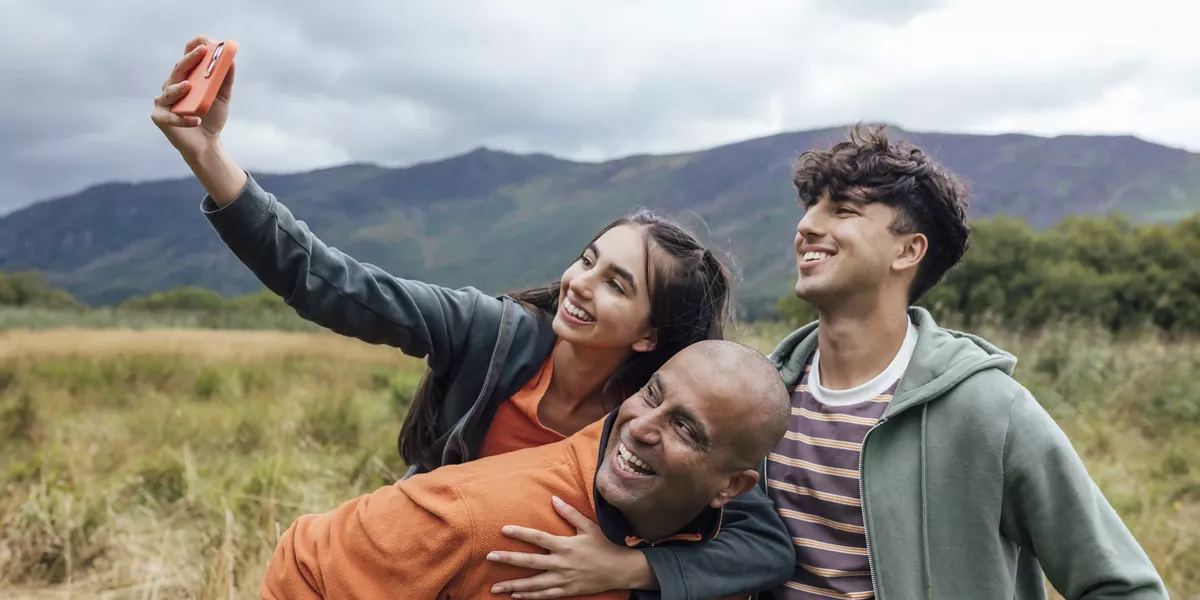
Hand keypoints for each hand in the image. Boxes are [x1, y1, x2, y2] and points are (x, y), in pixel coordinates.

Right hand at [150, 35, 235, 159]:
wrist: (207, 144)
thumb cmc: (211, 118)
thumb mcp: (222, 97)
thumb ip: (226, 80)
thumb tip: (232, 61)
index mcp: (185, 78)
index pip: (186, 57)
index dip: (194, 46)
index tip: (206, 39)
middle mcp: (171, 85)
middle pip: (178, 69)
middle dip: (190, 59)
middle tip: (202, 52)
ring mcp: (164, 101)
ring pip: (169, 91)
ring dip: (178, 88)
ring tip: (189, 86)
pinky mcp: (160, 118)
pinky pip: (170, 116)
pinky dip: (183, 119)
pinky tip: (196, 120)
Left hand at [486, 496, 656, 597]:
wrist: (621, 570)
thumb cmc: (605, 545)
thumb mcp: (589, 527)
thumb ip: (570, 513)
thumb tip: (553, 499)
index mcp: (565, 545)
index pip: (538, 538)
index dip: (520, 533)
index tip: (504, 529)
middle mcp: (562, 563)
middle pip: (530, 562)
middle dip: (508, 559)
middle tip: (489, 557)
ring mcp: (563, 579)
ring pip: (533, 584)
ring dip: (513, 585)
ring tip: (494, 587)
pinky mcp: (567, 591)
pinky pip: (544, 596)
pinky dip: (529, 596)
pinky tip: (515, 595)